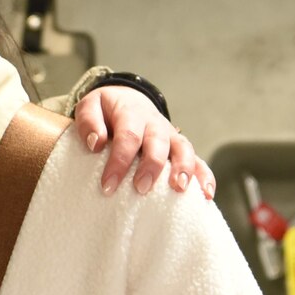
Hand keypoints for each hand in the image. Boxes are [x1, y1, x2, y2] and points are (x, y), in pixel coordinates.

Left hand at [73, 87, 217, 198]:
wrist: (127, 99)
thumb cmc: (106, 110)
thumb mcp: (90, 107)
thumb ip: (88, 122)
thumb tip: (95, 143)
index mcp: (131, 114)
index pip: (128, 137)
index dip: (119, 161)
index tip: (107, 186)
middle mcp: (154, 124)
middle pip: (157, 143)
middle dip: (151, 167)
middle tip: (140, 189)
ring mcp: (171, 136)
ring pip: (183, 148)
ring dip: (184, 168)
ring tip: (179, 189)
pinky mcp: (180, 148)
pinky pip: (198, 159)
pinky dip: (205, 175)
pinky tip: (206, 195)